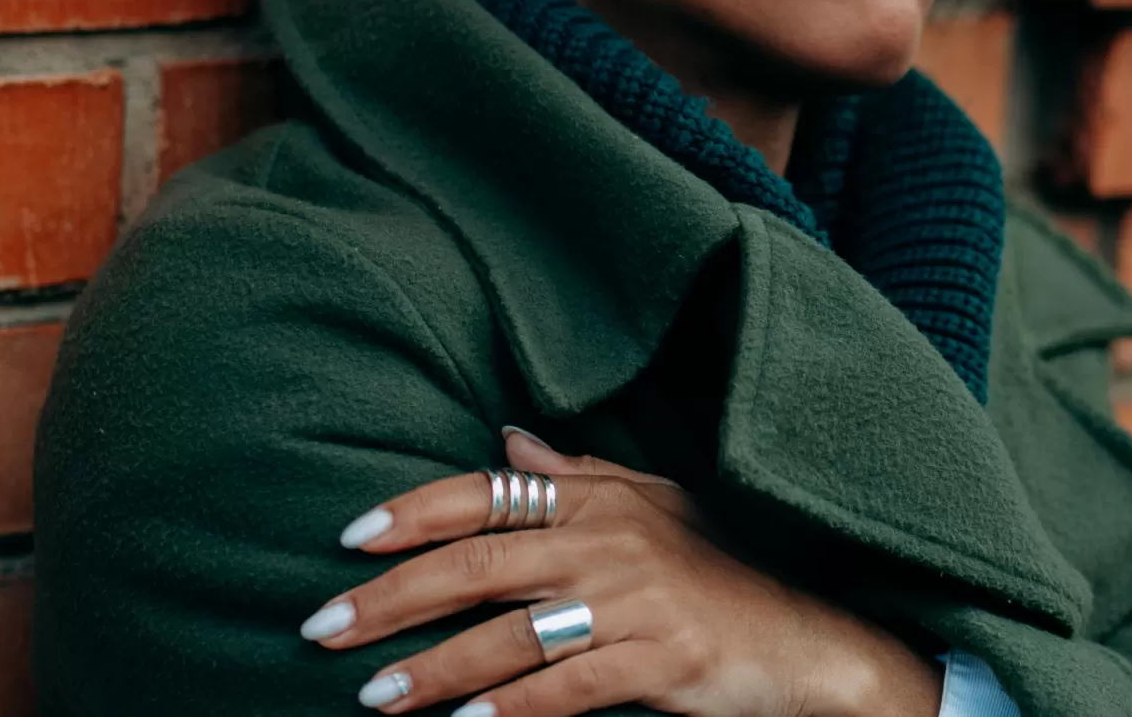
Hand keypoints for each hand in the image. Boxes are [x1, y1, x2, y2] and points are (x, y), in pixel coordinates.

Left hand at [299, 429, 943, 716]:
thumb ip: (578, 477)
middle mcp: (612, 539)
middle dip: (392, 597)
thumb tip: (506, 441)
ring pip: (510, 634)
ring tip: (371, 694)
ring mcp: (637, 600)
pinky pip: (566, 688)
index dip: (413, 512)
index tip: (349, 539)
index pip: (487, 495)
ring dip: (432, 667)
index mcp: (602, 499)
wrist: (810, 637)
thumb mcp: (657, 505)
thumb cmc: (725, 569)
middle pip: (479, 563)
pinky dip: (509, 711)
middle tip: (320, 625)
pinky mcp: (661, 659)